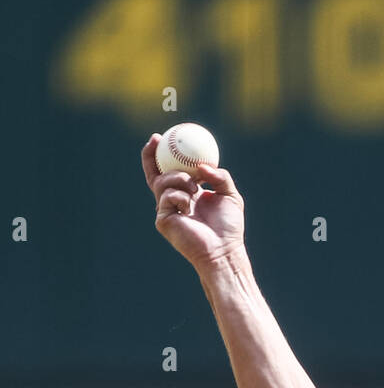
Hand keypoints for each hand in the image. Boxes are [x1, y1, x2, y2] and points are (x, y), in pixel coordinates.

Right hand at [141, 134, 245, 273]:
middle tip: (155, 139)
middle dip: (150, 155)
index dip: (164, 155)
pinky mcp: (163, 220)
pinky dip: (180, 196)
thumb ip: (219, 176)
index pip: (171, 172)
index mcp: (187, 194)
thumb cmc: (229, 226)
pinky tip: (189, 207)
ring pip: (163, 181)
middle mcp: (174, 201)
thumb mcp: (230, 194)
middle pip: (155, 175)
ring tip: (195, 188)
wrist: (223, 250)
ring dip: (180, 178)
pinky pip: (167, 196)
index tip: (164, 137)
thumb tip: (202, 166)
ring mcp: (166, 211)